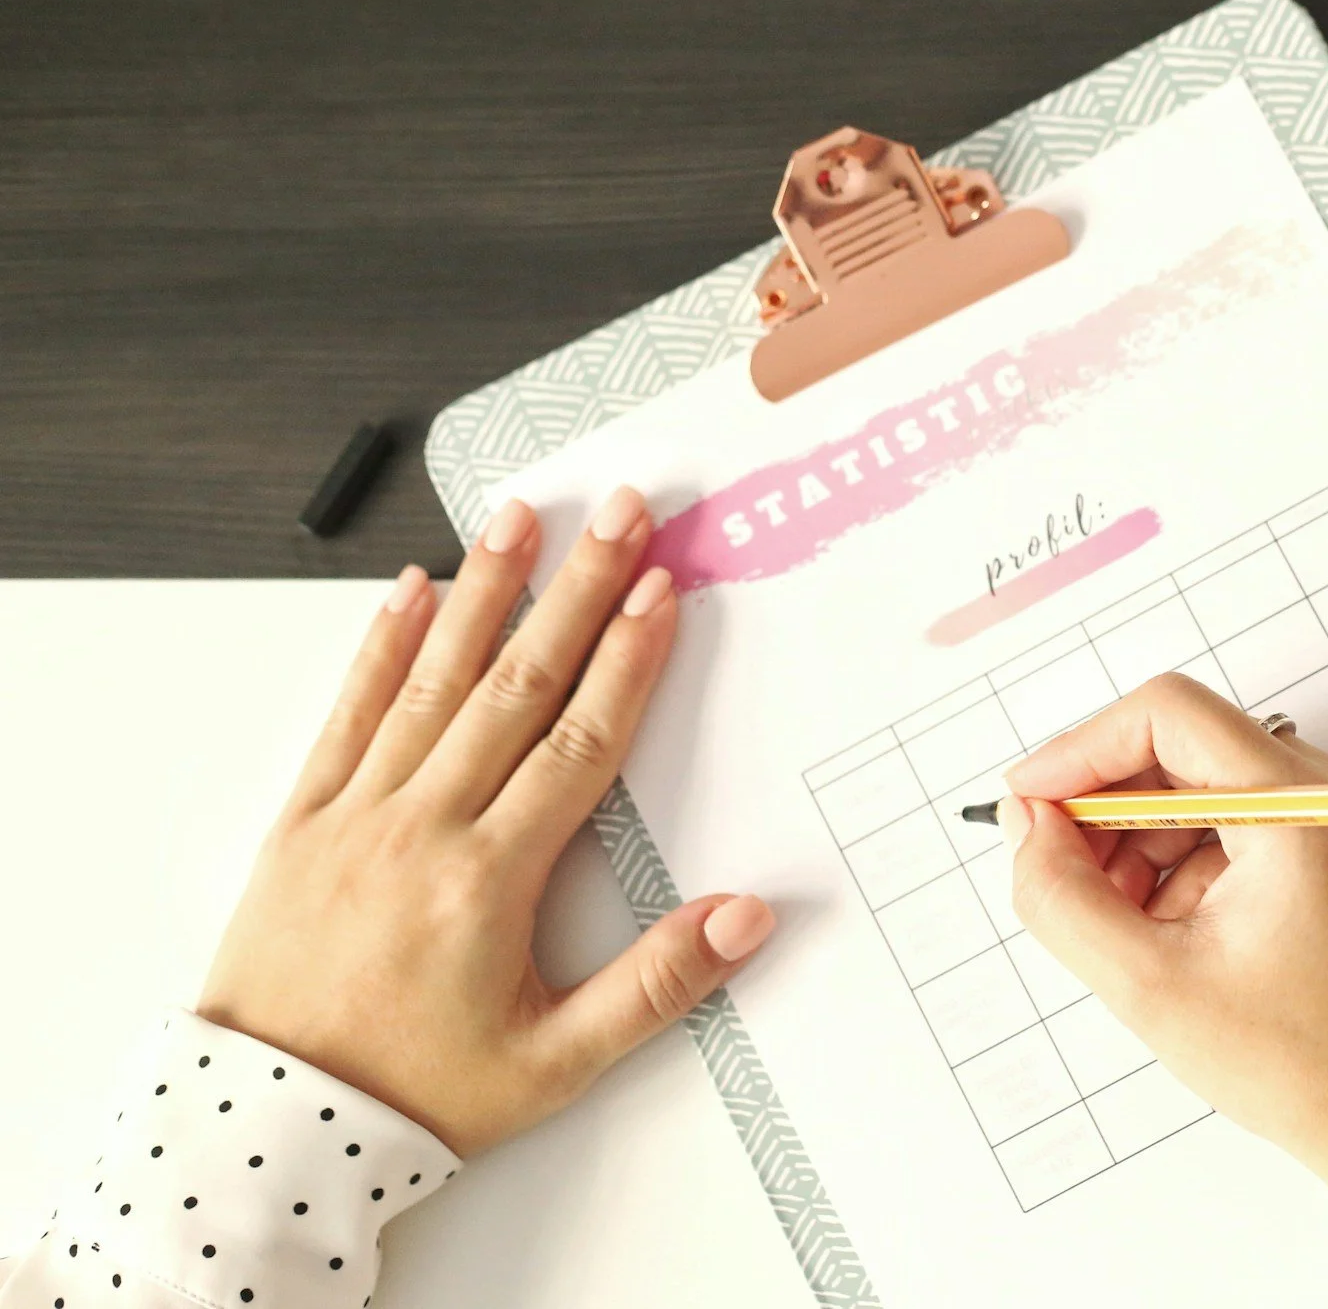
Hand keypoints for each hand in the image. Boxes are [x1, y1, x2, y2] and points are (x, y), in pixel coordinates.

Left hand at [197, 488, 774, 1156]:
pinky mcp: (300, 824)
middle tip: (616, 513)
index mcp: (489, 879)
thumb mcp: (556, 1063)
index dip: (626, 659)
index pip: (577, 742)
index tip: (658, 588)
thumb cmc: (411, 1097)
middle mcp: (421, 827)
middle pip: (516, 685)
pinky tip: (411, 592)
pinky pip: (348, 716)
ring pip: (432, 680)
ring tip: (519, 518)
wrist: (266, 1129)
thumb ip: (655, 986)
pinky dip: (381, 647)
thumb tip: (746, 918)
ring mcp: (354, 816)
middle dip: (574, 589)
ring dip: (484, 591)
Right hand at [1003, 674, 1327, 1216]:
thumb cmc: (1312, 1067)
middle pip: (1188, 749)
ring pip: (1214, 792)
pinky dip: (1198, 868)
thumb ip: (1063, 896)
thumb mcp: (1153, 987)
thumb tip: (1027, 826)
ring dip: (1149, 845)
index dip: (1080, 750)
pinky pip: (1252, 829)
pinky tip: (1180, 941)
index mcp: (1302, 804)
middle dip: (1110, 809)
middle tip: (1064, 883)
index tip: (1029, 807)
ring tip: (1126, 932)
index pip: (1166, 714)